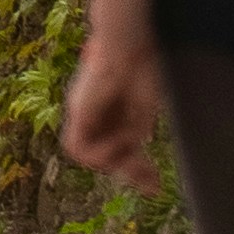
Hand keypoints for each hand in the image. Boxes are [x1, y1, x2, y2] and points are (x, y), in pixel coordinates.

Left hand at [62, 32, 166, 189]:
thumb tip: (138, 153)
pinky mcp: (77, 111)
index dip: (134, 169)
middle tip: (154, 184)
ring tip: (134, 146)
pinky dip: (101, 152)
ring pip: (86, 155)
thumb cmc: (144, 69)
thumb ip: (136, 133)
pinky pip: (78, 147)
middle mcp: (92, 113)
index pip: (115, 149)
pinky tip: (120, 141)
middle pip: (102, 156)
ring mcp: (82, 112)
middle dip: (129, 172)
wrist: (133, 48)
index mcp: (109, 111)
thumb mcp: (143, 111)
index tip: (155, 185)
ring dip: (114, 159)